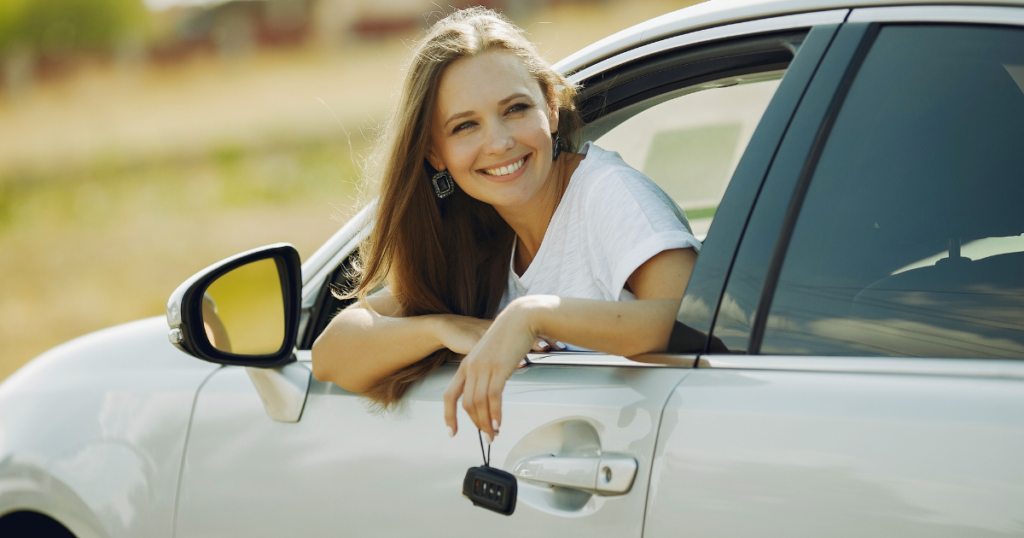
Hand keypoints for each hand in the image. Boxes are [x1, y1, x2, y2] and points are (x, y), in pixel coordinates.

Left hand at [443, 299, 543, 440]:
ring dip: (486, 423)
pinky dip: (495, 414)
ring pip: (479, 403)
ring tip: (494, 434)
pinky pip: (493, 397)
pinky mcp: (499, 368)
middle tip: (487, 436)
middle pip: (466, 404)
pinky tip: (498, 423)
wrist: (521, 318)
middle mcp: (471, 367)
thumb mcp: (490, 355)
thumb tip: (491, 393)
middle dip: (476, 424)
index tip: (452, 431)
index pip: (449, 395)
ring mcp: (484, 367)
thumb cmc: (509, 335)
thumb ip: (486, 372)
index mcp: (466, 365)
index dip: (449, 416)